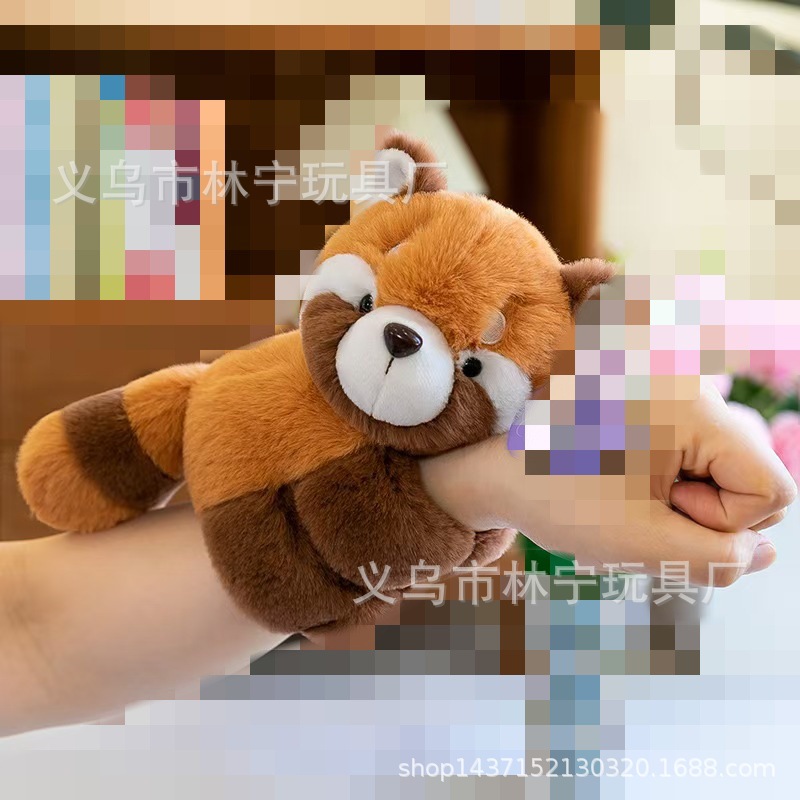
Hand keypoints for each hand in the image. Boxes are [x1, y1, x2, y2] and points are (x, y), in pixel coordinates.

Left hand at [421, 376, 796, 586]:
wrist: (498, 467)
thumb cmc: (560, 499)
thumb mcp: (644, 542)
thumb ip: (720, 559)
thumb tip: (766, 553)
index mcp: (691, 407)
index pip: (771, 488)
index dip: (724, 523)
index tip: (661, 509)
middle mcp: (691, 386)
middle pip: (754, 476)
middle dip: (708, 511)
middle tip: (641, 501)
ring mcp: (676, 392)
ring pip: (729, 471)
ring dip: (690, 501)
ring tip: (632, 492)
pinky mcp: (661, 404)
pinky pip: (702, 457)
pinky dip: (677, 484)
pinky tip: (634, 484)